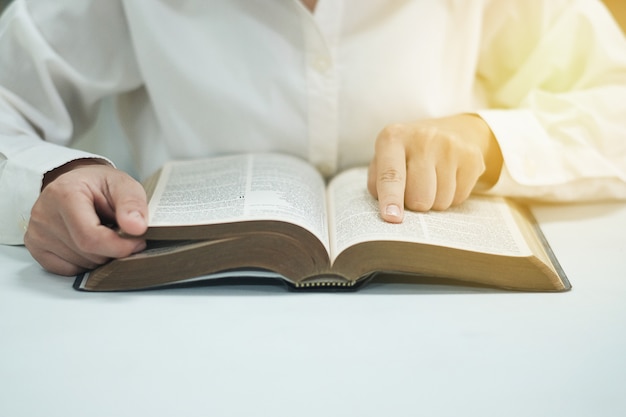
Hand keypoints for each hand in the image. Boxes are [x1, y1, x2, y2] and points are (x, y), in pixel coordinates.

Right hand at [24, 159, 148, 275]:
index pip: (91, 237)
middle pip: (87, 252)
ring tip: (103, 232)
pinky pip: (68, 270)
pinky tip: (89, 243)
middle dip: (113, 250)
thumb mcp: (123, 184)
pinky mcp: (35, 247)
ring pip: (80, 263)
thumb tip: (137, 228)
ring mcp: (37, 232)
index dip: (120, 246)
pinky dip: (85, 262)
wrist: (78, 183)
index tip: (138, 241)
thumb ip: (133, 204)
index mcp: (64, 194)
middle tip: (121, 233)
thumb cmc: (99, 184)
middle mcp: (44, 214)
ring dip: (101, 255)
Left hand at [368, 114, 501, 222]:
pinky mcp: (472, 157)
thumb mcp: (384, 160)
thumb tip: (390, 211)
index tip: (392, 218)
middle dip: (415, 204)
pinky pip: (459, 197)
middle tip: (414, 191)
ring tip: (431, 183)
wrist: (449, 131)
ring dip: (433, 202)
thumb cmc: (407, 154)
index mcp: (393, 138)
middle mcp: (422, 138)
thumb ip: (378, 184)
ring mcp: (450, 146)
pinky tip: (448, 179)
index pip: (391, 175)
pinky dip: (451, 197)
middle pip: (419, 197)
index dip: (391, 199)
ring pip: (440, 201)